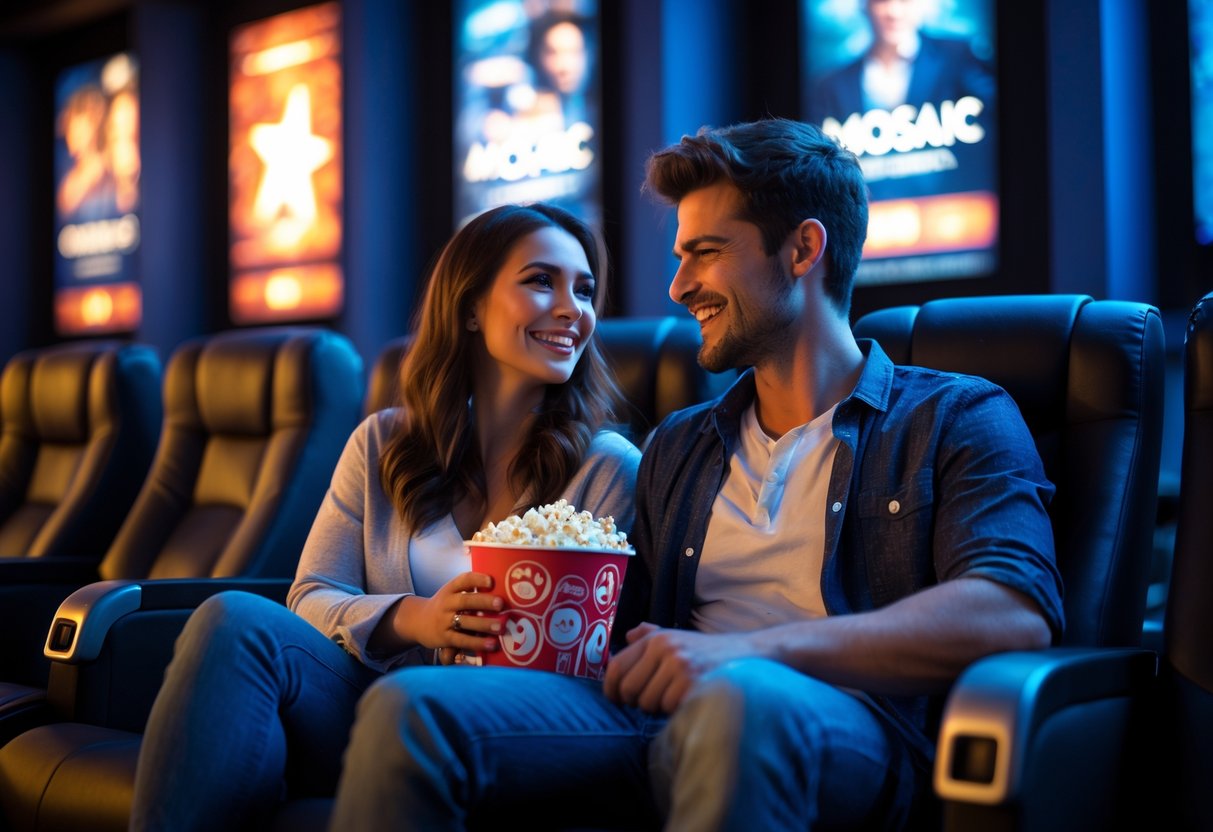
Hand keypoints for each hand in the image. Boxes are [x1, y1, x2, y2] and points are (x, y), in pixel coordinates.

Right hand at [393, 571, 503, 661]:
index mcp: (450, 589)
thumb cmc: (445, 606)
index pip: (463, 580)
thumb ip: (470, 592)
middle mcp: (446, 603)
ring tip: (500, 626)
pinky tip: (491, 644)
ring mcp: (444, 621)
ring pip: (464, 621)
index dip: (477, 579)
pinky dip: (477, 642)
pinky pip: (462, 640)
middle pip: (465, 600)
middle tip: (501, 603)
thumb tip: (503, 589)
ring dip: (483, 624)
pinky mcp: (444, 638)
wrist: (418, 621)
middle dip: (483, 601)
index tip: (491, 581)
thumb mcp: (452, 594)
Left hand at [602, 623, 755, 713]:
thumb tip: (628, 636)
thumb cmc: (708, 651)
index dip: (610, 688)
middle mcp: (665, 649)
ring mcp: (681, 666)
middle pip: (630, 689)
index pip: (617, 666)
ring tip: (676, 697)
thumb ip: (651, 635)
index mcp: (656, 639)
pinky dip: (676, 711)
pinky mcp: (695, 683)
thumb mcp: (678, 637)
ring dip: (659, 708)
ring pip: (649, 703)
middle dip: (637, 702)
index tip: (615, 699)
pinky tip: (688, 701)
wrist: (749, 653)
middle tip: (652, 701)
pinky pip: (670, 709)